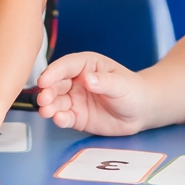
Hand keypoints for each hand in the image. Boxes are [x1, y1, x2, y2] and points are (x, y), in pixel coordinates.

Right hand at [34, 53, 151, 134]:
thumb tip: (86, 79)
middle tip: (43, 99)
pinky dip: (59, 118)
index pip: (66, 66)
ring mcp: (75, 99)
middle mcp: (77, 81)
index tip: (44, 80)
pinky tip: (58, 119)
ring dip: (49, 106)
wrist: (141, 111)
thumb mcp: (121, 84)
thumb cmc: (133, 90)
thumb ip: (104, 81)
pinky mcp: (77, 117)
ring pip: (57, 101)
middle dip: (47, 91)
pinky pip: (65, 117)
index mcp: (87, 65)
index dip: (53, 72)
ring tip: (46, 111)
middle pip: (57, 84)